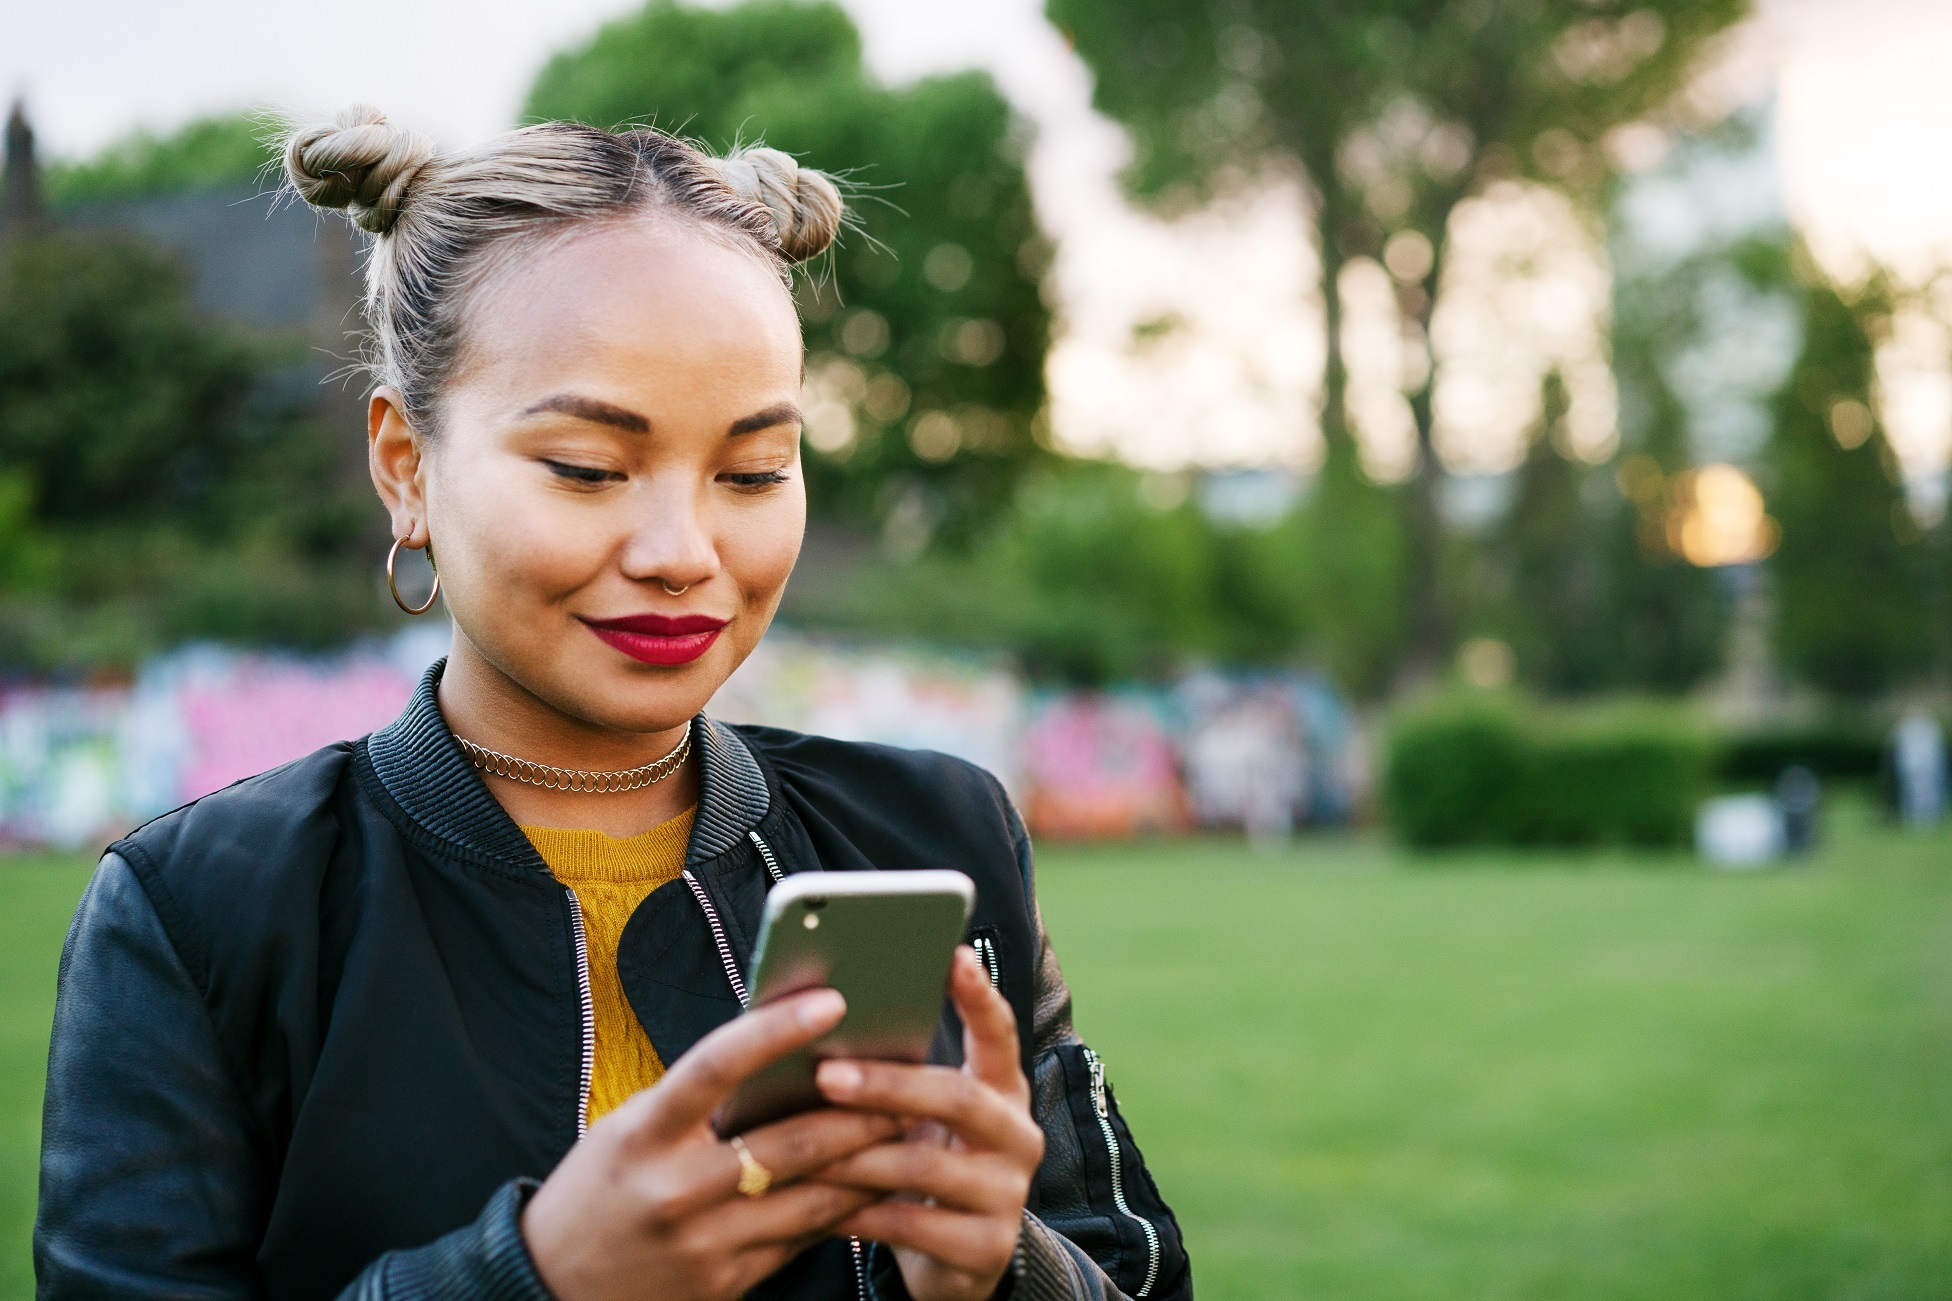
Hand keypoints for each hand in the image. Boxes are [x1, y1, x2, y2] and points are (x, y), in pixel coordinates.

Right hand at [522, 988, 899, 1300]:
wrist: (553, 1285)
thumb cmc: (601, 1185)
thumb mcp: (632, 1127)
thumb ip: (700, 1100)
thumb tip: (790, 1057)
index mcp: (643, 1133)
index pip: (717, 1065)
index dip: (778, 1029)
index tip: (833, 999)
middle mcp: (674, 1189)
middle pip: (790, 1143)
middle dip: (859, 1112)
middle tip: (908, 1081)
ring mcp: (703, 1244)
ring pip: (811, 1198)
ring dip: (868, 1163)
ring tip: (907, 1128)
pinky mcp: (726, 1283)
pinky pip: (802, 1240)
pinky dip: (843, 1209)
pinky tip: (873, 1184)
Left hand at [812, 948, 1045, 1300]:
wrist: (955, 1262)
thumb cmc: (923, 1167)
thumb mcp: (922, 1122)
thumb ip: (898, 1082)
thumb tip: (818, 1029)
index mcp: (1003, 1090)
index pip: (999, 1033)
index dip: (979, 995)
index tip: (952, 954)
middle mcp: (1017, 1135)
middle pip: (957, 1097)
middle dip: (887, 1085)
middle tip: (826, 1074)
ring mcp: (1007, 1193)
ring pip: (924, 1167)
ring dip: (855, 1157)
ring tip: (801, 1150)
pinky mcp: (986, 1248)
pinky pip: (910, 1226)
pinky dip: (858, 1215)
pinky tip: (819, 1207)